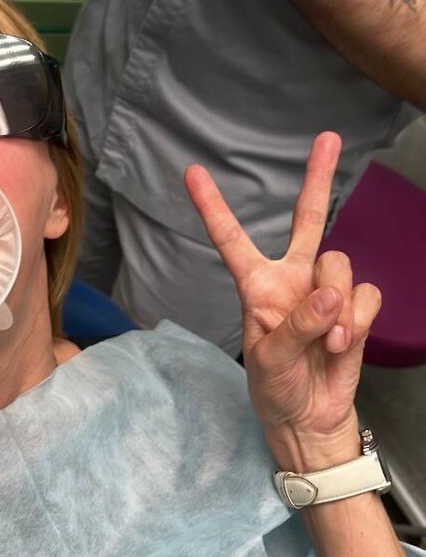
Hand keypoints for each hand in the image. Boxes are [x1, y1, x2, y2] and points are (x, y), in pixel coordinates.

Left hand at [185, 133, 381, 462]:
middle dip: (319, 177)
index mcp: (256, 285)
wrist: (309, 418)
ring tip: (326, 343)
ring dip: (337, 306)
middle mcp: (292, 278)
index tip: (191, 172)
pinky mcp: (354, 308)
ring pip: (340, 264)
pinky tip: (343, 344)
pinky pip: (366, 295)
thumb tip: (330, 295)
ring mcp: (325, 291)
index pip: (231, 240)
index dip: (212, 207)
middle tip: (329, 138)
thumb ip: (297, 326)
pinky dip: (358, 321)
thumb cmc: (275, 388)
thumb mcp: (270, 362)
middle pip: (308, 218)